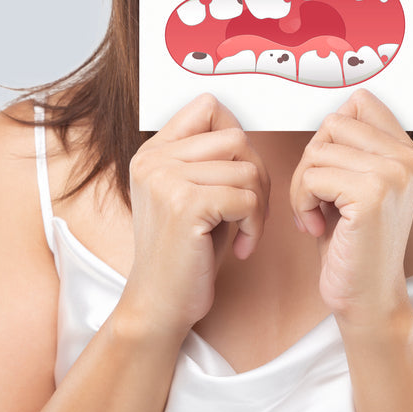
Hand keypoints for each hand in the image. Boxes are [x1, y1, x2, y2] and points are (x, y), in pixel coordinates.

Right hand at [120, 93, 270, 338]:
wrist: (159, 304)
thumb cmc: (185, 254)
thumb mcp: (192, 196)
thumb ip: (209, 161)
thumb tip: (246, 134)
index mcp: (153, 152)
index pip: (208, 107)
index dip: (237, 137)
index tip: (239, 175)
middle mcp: (154, 159)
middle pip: (236, 138)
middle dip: (256, 175)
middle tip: (250, 213)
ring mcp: (166, 179)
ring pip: (248, 169)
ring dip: (258, 207)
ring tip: (244, 233)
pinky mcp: (185, 205)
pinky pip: (247, 198)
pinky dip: (254, 226)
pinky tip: (240, 248)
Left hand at [289, 88, 412, 325]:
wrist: (367, 298)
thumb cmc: (352, 244)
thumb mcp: (357, 186)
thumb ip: (352, 149)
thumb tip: (329, 114)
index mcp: (408, 153)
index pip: (360, 102)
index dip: (330, 133)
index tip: (328, 169)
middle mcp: (408, 160)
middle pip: (333, 124)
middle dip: (310, 161)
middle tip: (315, 199)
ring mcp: (393, 175)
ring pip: (318, 150)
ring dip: (302, 186)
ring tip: (315, 215)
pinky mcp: (372, 195)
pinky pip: (312, 177)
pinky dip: (302, 202)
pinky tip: (314, 227)